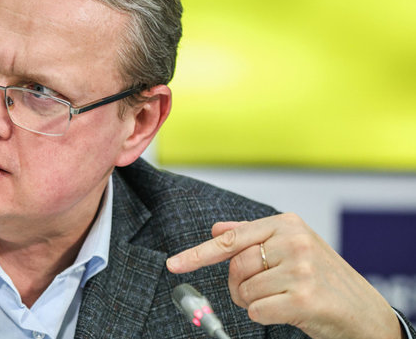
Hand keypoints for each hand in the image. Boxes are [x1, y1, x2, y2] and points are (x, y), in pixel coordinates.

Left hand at [166, 213, 404, 338]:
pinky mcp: (304, 298)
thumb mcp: (292, 247)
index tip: (174, 264)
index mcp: (287, 224)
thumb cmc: (324, 279)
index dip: (198, 253)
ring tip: (280, 299)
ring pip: (245, 290)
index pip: (232, 239)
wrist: (364, 312)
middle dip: (239, 285)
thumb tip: (218, 228)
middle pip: (235, 266)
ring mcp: (301, 269)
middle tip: (261, 291)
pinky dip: (264, 316)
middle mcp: (294, 241)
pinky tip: (287, 311)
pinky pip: (257, 310)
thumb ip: (253, 236)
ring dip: (253, 302)